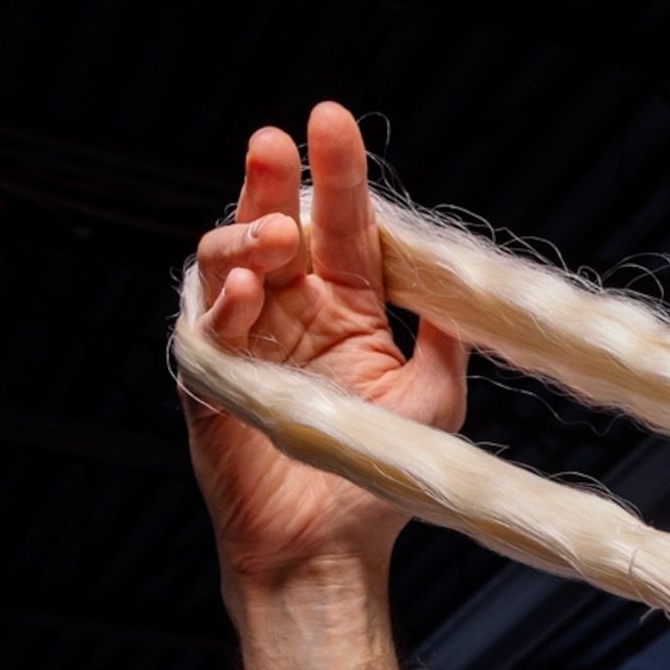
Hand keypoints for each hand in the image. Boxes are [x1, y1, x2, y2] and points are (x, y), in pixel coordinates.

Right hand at [182, 103, 463, 669]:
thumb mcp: (435, 397)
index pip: (345, 226)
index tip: (332, 121)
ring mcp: (247, 340)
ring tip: (276, 237)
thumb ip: (445, 336)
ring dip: (246, 237)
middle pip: (275, 225)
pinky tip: (248, 288)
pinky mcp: (211, 379)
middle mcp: (293, 311)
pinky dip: (227, 303)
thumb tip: (462, 281)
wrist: (332, 549)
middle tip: (276, 142)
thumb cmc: (385, 477)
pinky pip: (207, 327)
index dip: (339, 174)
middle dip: (271, 180)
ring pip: (228, 262)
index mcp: (348, 306)